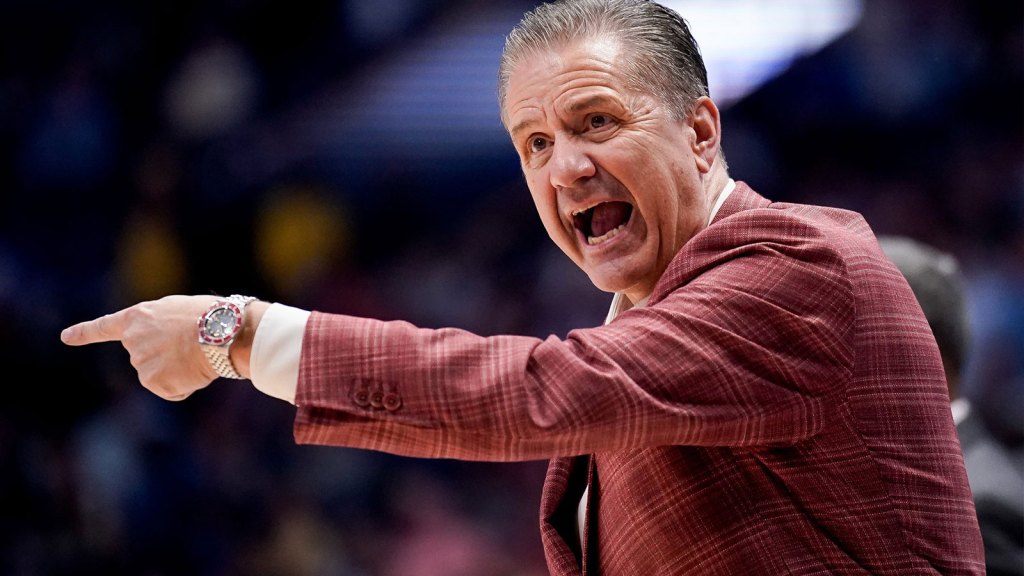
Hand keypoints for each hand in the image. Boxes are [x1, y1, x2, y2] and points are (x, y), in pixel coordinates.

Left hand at [61, 295, 220, 400]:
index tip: (66, 337)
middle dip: (167, 358)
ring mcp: (140, 362)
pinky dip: (185, 386)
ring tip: (197, 354)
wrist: (220, 332)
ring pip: (160, 376)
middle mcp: (132, 341)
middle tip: (193, 345)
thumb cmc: (210, 317)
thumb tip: (169, 354)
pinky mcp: (152, 381)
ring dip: (179, 372)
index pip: (105, 327)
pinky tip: (195, 370)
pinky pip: (172, 391)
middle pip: (146, 358)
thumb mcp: (179, 312)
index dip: (85, 332)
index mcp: (138, 317)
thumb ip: (162, 328)